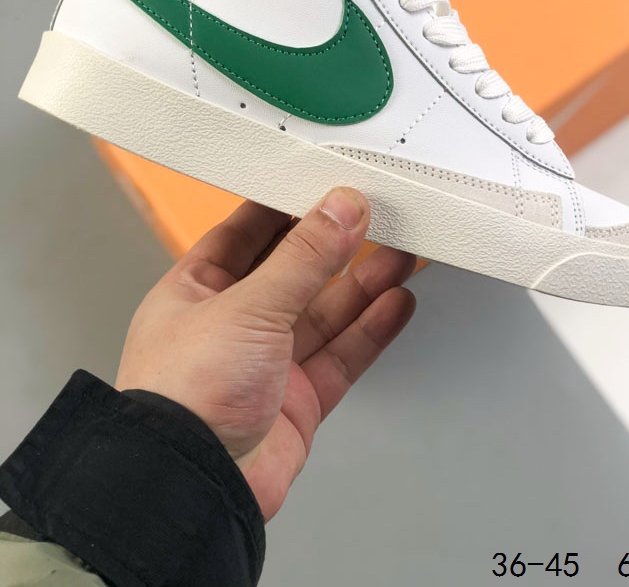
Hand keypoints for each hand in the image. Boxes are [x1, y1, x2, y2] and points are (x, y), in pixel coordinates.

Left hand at [115, 187, 415, 519]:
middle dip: (336, 246)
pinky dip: (371, 329)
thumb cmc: (182, 399)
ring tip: (402, 252)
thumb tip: (339, 209)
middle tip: (377, 217)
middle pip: (295, 272)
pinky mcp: (298, 401)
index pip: (247, 233)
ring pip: (326, 313)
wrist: (191, 488)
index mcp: (197, 291)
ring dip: (365, 283)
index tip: (326, 185)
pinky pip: (343, 355)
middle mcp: (231, 325)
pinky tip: (396, 304)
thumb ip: (303, 257)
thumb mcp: (247, 306)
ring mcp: (267, 364)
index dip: (287, 207)